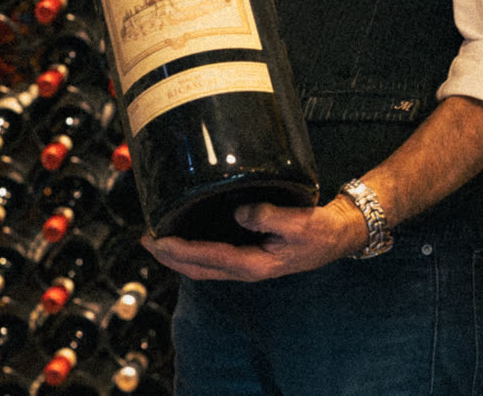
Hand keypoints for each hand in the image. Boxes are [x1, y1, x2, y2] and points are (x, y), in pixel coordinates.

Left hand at [140, 197, 367, 281]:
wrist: (337, 236)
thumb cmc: (319, 231)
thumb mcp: (298, 222)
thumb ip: (269, 216)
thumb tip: (239, 212)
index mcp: (254, 265)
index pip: (208, 259)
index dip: (179, 251)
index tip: (157, 240)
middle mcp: (246, 269)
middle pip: (198, 269)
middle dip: (169, 257)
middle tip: (145, 239)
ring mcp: (247, 265)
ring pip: (203, 266)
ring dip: (179, 255)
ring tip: (157, 238)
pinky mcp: (249, 256)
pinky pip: (214, 257)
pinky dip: (195, 250)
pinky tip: (188, 236)